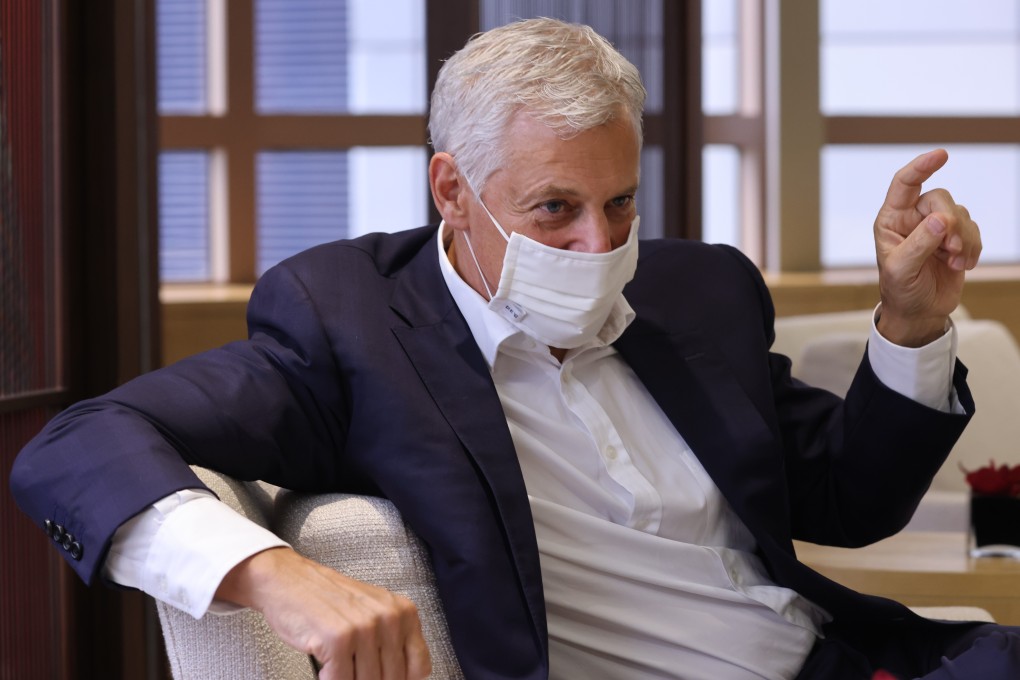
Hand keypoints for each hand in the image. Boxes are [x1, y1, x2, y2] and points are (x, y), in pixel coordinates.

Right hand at [217, 547, 431, 679]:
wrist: (290, 580)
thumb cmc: (329, 598)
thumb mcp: (374, 612)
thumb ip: (393, 641)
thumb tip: (405, 678)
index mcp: (404, 612)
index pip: (418, 667)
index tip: (386, 678)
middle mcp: (389, 618)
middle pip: (392, 679)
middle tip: (353, 669)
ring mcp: (364, 628)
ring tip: (339, 665)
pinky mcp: (338, 640)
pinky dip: (330, 679)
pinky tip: (325, 666)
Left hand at [873, 149, 980, 346]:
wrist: (919, 311)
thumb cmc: (901, 290)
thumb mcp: (901, 270)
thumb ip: (918, 244)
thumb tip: (940, 219)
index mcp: (892, 219)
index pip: (905, 183)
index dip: (921, 167)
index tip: (941, 155)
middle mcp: (914, 217)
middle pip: (942, 198)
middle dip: (951, 222)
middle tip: (949, 247)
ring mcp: (936, 226)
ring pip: (961, 214)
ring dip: (963, 240)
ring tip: (953, 263)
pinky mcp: (956, 237)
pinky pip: (974, 229)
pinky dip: (972, 248)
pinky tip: (961, 266)